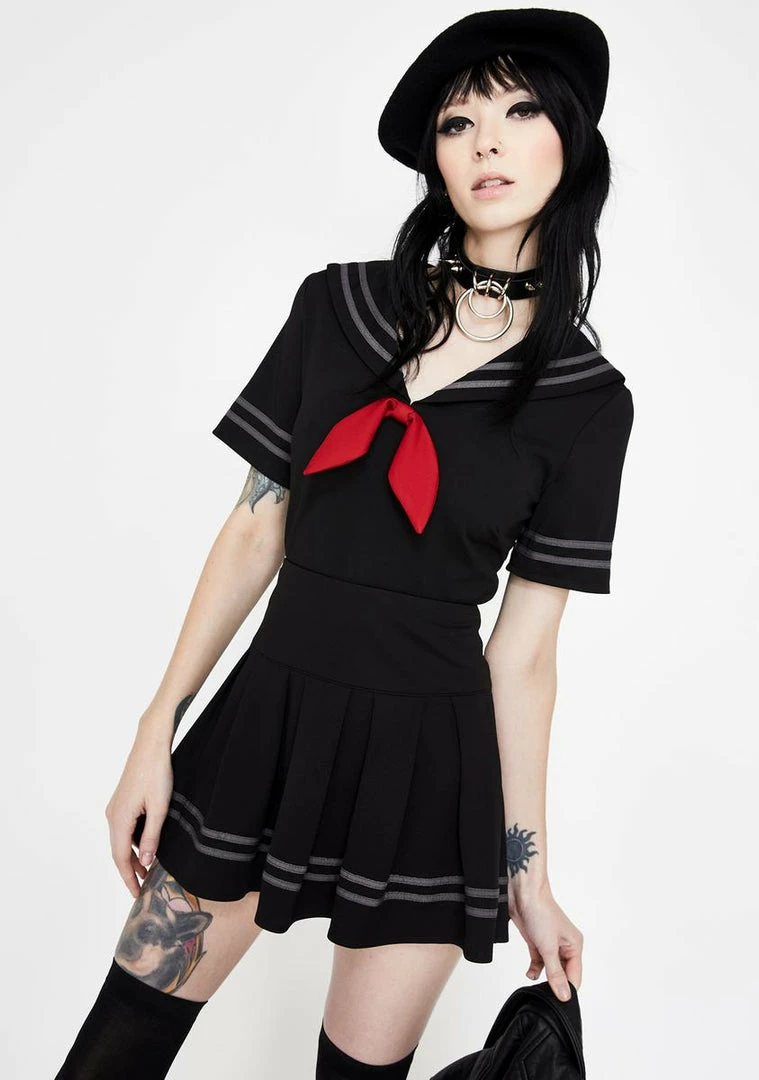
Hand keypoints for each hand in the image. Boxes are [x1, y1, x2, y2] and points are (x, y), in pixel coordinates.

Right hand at [104, 735, 172, 897]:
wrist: (151, 744)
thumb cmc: (157, 773)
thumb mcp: (159, 808)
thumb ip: (151, 836)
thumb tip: (144, 862)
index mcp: (119, 819)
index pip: (120, 858)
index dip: (128, 878)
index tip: (136, 895)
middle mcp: (112, 815)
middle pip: (118, 851)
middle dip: (130, 871)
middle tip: (142, 888)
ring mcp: (116, 807)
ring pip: (121, 840)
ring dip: (132, 856)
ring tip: (148, 870)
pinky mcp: (122, 800)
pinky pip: (124, 828)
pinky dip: (132, 841)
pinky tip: (145, 846)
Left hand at [508, 880, 582, 1001]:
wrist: (523, 894)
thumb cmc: (541, 913)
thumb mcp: (548, 947)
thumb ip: (555, 973)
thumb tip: (565, 996)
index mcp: (575, 946)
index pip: (575, 976)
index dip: (567, 989)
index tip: (557, 1002)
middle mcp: (565, 946)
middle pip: (563, 974)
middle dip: (555, 984)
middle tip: (545, 994)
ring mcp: (550, 944)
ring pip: (550, 969)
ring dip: (544, 977)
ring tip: (536, 984)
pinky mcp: (537, 942)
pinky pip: (539, 962)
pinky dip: (535, 969)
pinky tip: (530, 973)